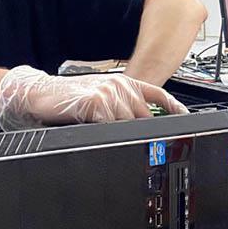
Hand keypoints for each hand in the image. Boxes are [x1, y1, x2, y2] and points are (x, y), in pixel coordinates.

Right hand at [0, 66, 187, 130]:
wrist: (41, 93)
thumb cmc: (69, 99)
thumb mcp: (102, 97)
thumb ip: (123, 106)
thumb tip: (142, 124)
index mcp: (125, 83)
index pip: (159, 95)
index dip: (175, 108)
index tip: (187, 120)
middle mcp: (120, 85)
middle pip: (146, 116)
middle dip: (143, 132)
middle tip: (144, 146)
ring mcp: (109, 93)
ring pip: (130, 124)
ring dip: (121, 134)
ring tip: (106, 135)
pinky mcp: (96, 103)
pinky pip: (111, 126)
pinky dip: (107, 133)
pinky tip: (97, 131)